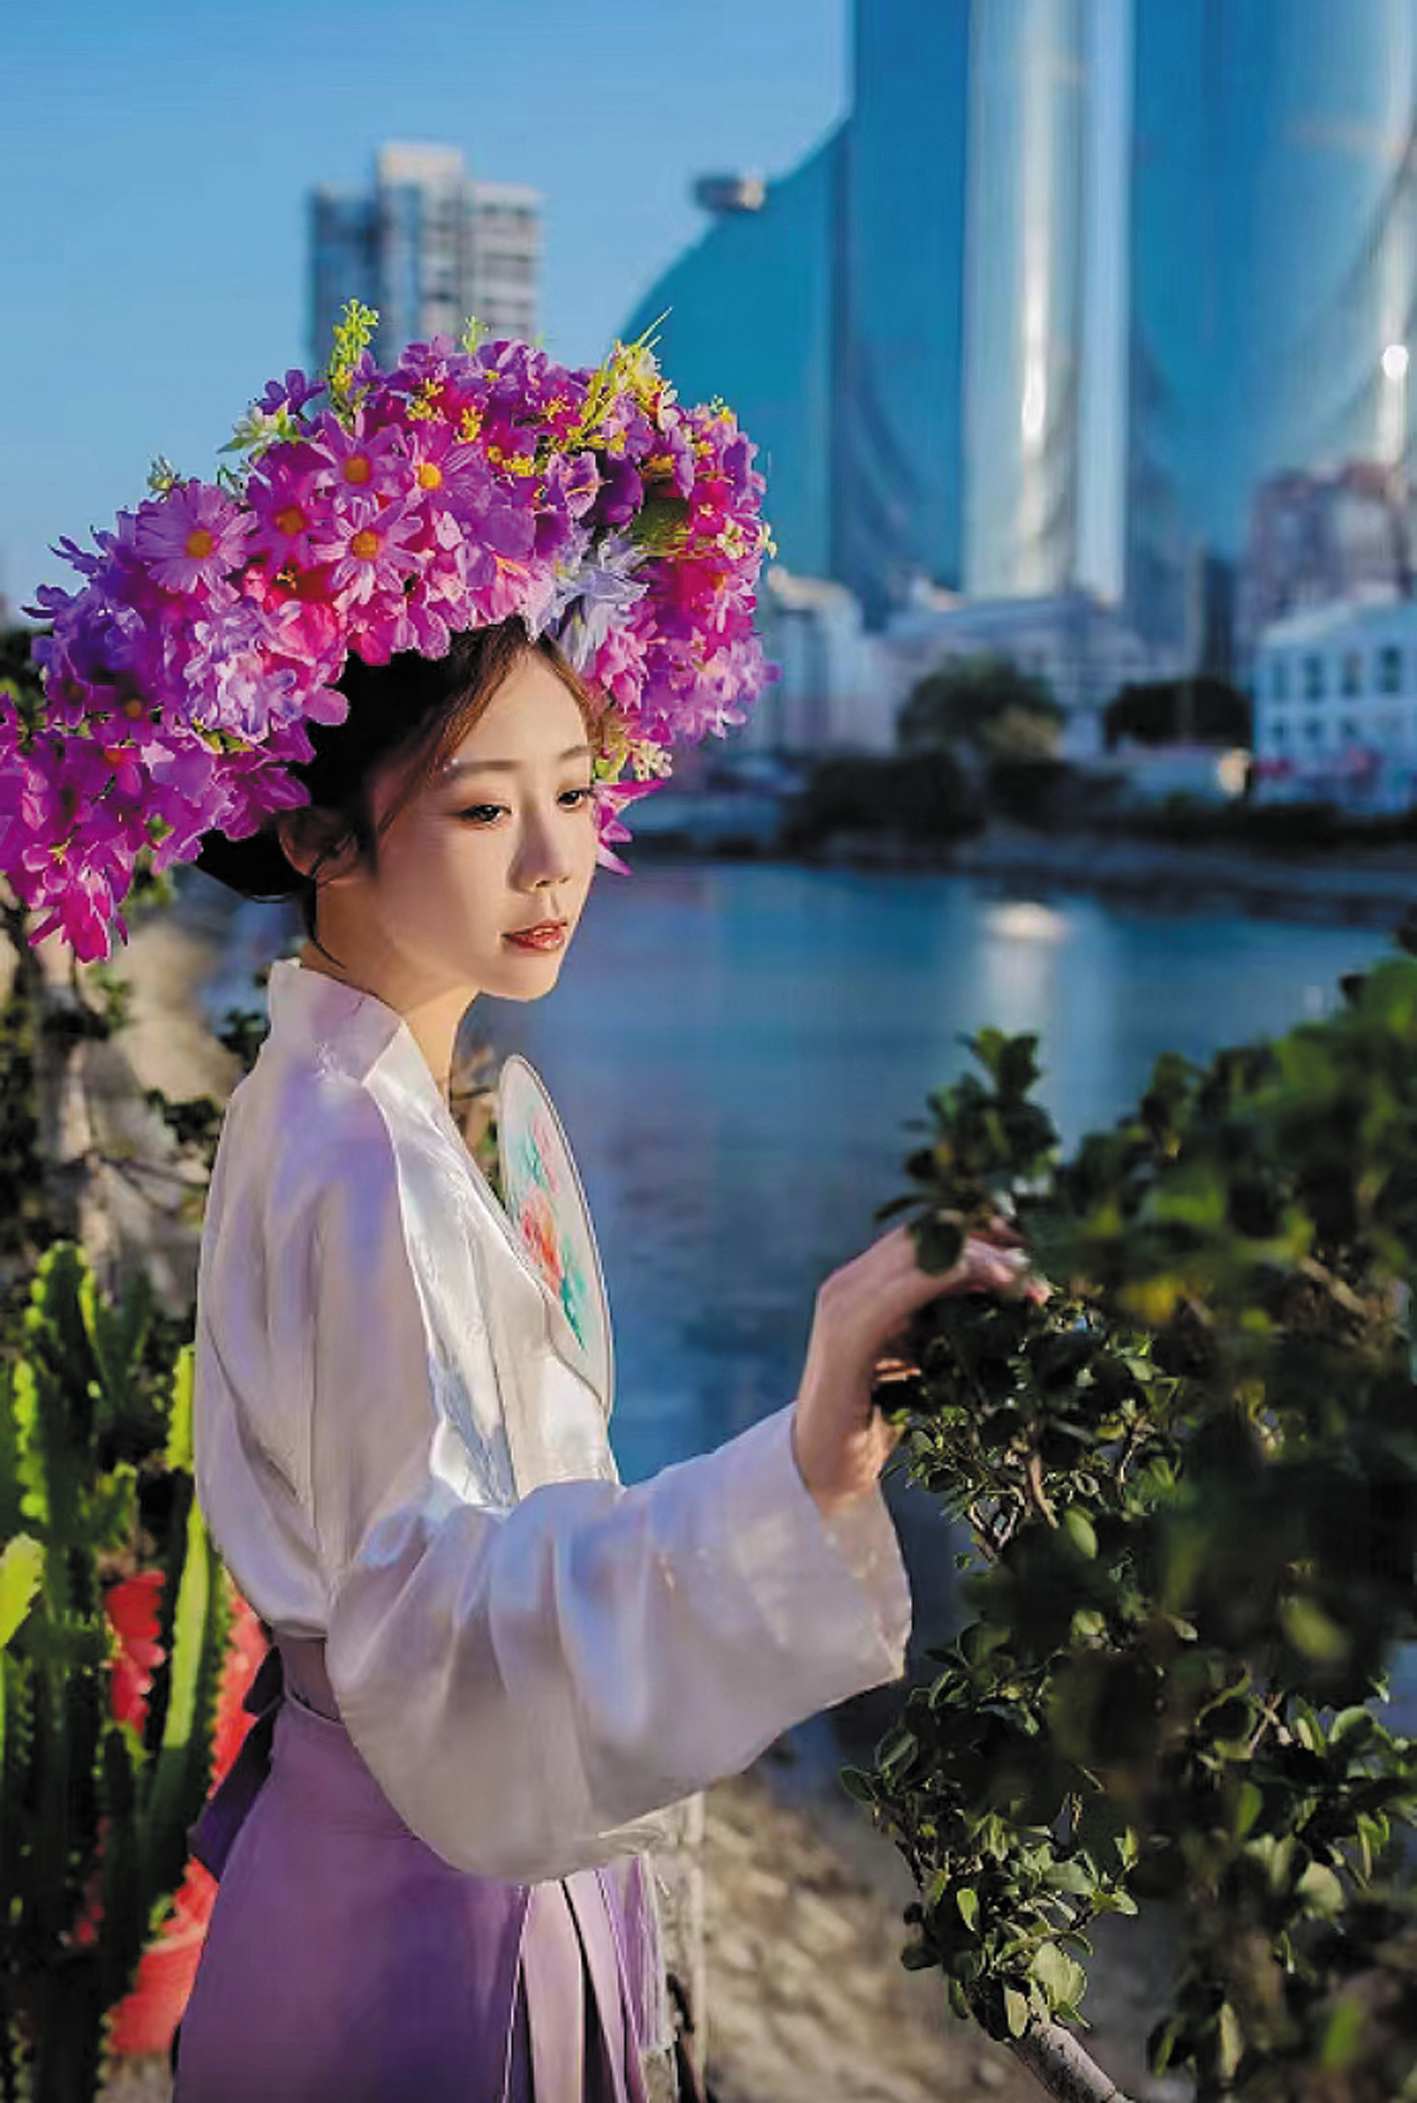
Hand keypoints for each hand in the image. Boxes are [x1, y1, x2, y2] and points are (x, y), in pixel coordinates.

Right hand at [791, 1218, 1039, 1519]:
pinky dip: (961, 1276)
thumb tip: (1009, 1299)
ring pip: (923, 1250)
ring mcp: (844, 1304)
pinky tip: (1001, 1287)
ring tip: (1032, 1280)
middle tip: (1044, 1263)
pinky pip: (910, 1285)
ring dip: (985, 1256)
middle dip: (989, 1239)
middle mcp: (848, 1283)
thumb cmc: (877, 1421)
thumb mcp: (918, 1360)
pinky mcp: (849, 1333)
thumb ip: (943, 1324)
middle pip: (927, 1232)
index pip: (924, 1234)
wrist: (823, 1471)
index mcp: (860, 1286)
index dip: (980, 1230)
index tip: (1033, 1246)